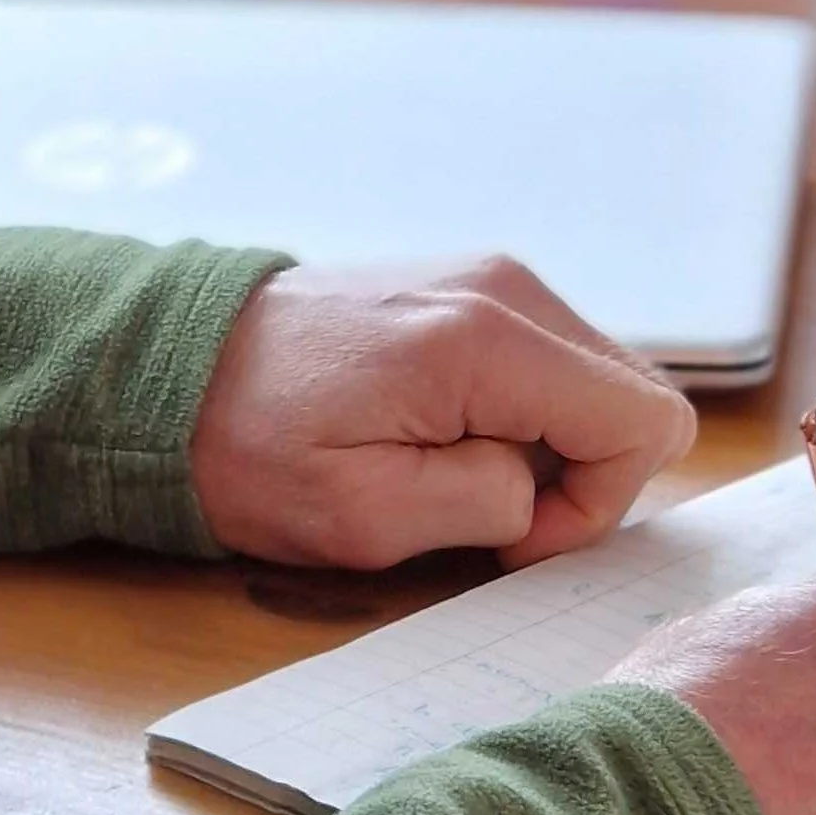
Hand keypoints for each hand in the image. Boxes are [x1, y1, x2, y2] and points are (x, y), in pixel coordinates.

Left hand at [189, 257, 697, 568]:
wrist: (172, 370)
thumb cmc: (251, 449)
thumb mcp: (366, 517)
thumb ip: (489, 504)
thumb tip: (546, 490)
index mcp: (487, 340)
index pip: (642, 424)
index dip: (598, 506)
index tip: (513, 537)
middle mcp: (506, 288)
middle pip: (637, 397)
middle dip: (586, 478)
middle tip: (487, 512)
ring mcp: (492, 277)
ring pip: (599, 382)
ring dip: (553, 448)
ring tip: (454, 472)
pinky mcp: (472, 288)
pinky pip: (553, 364)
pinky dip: (524, 415)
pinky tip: (446, 436)